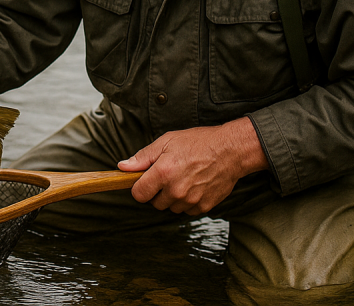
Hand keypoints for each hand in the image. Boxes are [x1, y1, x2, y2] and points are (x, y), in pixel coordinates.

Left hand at [117, 117, 267, 214]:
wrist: (230, 150)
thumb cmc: (198, 142)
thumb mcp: (166, 142)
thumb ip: (143, 157)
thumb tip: (123, 167)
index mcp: (163, 172)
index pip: (138, 194)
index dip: (139, 188)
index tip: (145, 181)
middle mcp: (175, 190)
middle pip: (154, 203)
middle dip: (157, 192)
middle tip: (168, 176)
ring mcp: (190, 200)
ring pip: (171, 208)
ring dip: (172, 198)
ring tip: (183, 179)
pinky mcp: (203, 207)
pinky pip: (187, 211)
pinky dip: (188, 202)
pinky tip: (194, 186)